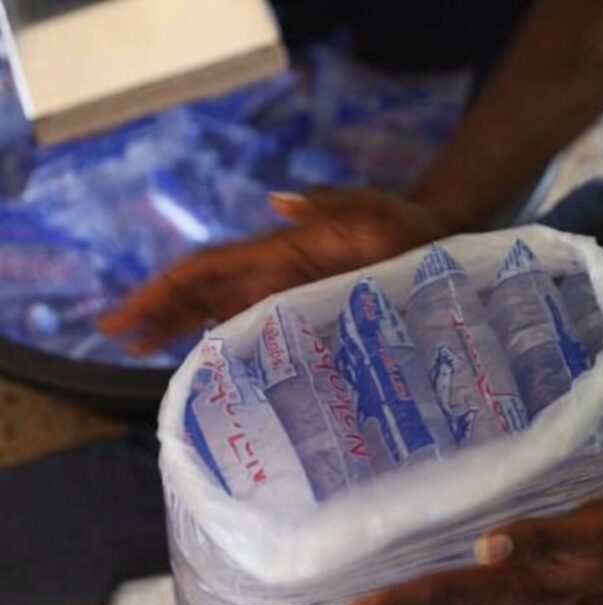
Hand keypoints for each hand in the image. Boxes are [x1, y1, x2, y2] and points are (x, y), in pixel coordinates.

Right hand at [98, 187, 449, 353]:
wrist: (437, 236)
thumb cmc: (406, 225)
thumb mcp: (372, 210)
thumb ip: (329, 204)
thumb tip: (276, 202)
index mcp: (281, 250)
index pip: (208, 269)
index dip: (164, 291)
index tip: (125, 314)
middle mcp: (277, 272)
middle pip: (205, 293)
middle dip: (161, 313)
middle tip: (119, 342)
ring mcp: (292, 291)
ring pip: (224, 310)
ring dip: (183, 327)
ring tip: (144, 352)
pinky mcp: (311, 308)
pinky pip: (258, 324)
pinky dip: (227, 337)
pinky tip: (210, 358)